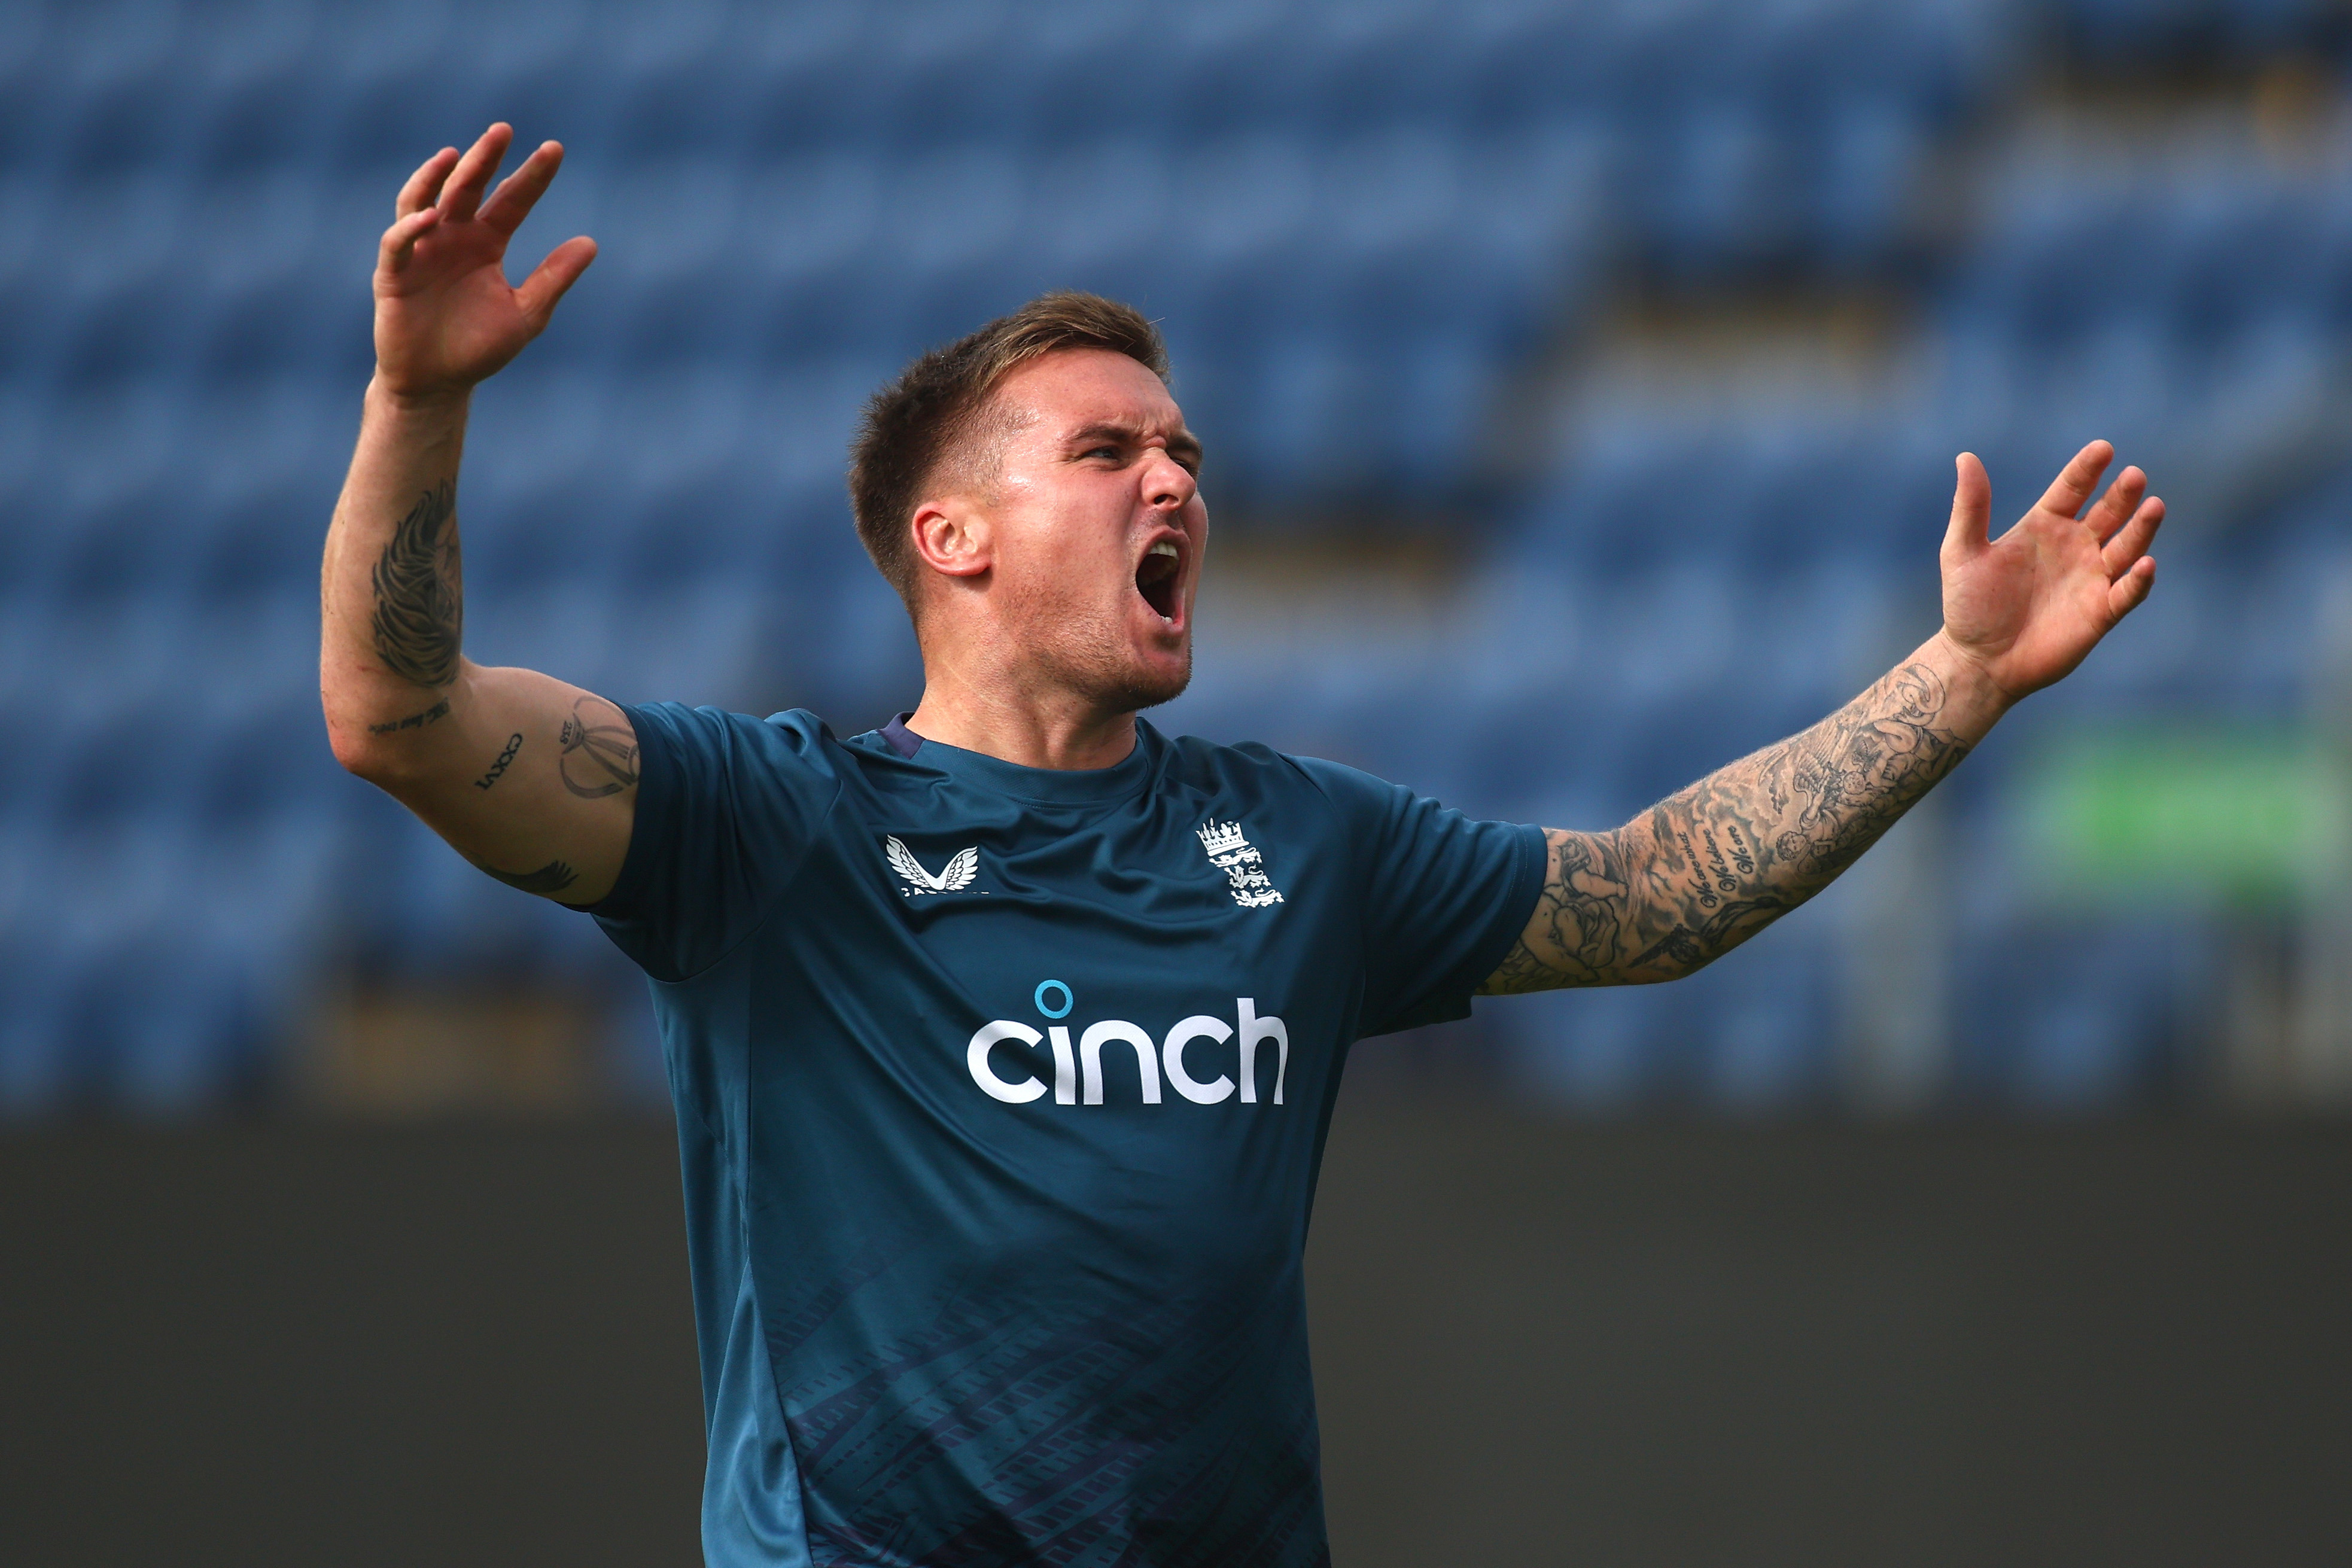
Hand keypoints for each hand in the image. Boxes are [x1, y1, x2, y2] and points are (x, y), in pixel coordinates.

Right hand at [373, 123, 596, 404]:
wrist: (438, 384)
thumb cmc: (479, 349)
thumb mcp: (526, 313)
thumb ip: (554, 278)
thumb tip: (590, 243)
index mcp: (486, 244)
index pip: (511, 200)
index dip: (531, 177)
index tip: (555, 149)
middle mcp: (453, 238)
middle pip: (468, 187)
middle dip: (484, 159)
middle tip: (503, 130)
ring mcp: (422, 251)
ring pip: (426, 200)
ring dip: (438, 176)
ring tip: (457, 154)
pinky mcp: (394, 272)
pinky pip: (399, 241)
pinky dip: (411, 226)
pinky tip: (431, 215)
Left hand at [1936, 441, 2161, 702]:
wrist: (1979, 661)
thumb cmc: (1968, 606)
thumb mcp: (1962, 553)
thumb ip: (1970, 507)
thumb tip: (1966, 456)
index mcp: (2044, 527)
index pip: (2072, 490)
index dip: (2087, 469)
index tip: (2103, 448)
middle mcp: (2074, 547)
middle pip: (2108, 513)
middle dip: (2122, 494)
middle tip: (2134, 475)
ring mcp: (2091, 578)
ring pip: (2126, 547)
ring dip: (2141, 529)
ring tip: (2154, 506)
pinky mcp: (2101, 612)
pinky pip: (2127, 593)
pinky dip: (2139, 580)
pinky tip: (2146, 564)